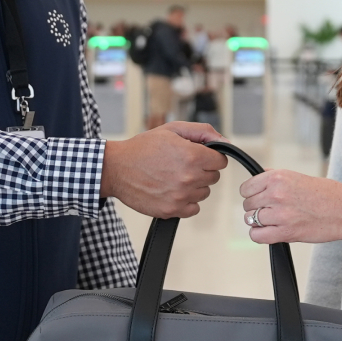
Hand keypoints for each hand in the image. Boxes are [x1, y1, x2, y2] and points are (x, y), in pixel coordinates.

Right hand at [101, 122, 227, 217]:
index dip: (211, 157)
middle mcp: (189, 177)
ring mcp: (181, 196)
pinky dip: (186, 201)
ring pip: (204, 193)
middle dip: (202, 170)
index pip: (221, 161)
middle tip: (182, 165)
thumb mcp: (172, 130)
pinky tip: (172, 191)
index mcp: (192, 156)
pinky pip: (193, 208)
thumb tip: (224, 141)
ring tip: (174, 177)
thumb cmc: (143, 148)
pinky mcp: (172, 210)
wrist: (116, 168)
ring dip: (194, 186)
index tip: (199, 156)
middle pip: (213, 177)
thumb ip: (202, 132)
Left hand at [239, 169, 341, 245]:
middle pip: (247, 204)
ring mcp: (280, 214)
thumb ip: (275, 177)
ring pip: (251, 220)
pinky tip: (270, 231)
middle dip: (256, 207)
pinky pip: (257, 236)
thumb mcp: (298, 176)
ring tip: (273, 220)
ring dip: (259, 222)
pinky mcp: (285, 232)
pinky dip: (260, 235)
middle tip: (270, 210)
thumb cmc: (328, 194)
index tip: (258, 197)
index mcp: (278, 178)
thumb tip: (258, 177)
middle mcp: (276, 194)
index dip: (251, 194)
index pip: (246, 188)